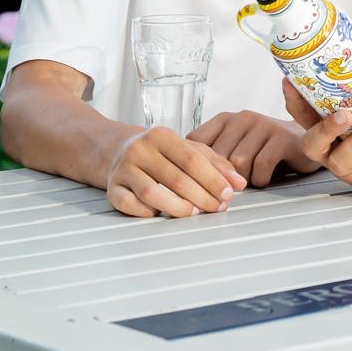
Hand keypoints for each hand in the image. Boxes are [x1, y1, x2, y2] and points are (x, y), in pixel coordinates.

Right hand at [104, 126, 245, 217]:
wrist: (118, 151)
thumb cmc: (161, 153)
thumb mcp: (188, 149)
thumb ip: (216, 163)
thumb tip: (239, 183)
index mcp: (161, 136)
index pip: (192, 160)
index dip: (213, 179)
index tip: (229, 194)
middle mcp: (140, 150)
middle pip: (175, 179)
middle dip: (202, 197)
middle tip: (217, 208)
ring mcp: (123, 170)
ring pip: (152, 194)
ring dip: (178, 208)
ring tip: (195, 213)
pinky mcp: (112, 189)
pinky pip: (129, 206)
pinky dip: (148, 213)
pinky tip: (162, 214)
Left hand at [188, 111, 320, 186]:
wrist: (302, 143)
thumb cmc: (262, 150)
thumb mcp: (234, 147)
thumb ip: (213, 155)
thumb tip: (181, 175)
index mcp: (225, 119)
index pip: (196, 141)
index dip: (194, 165)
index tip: (200, 182)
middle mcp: (242, 118)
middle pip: (218, 156)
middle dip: (221, 179)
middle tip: (228, 192)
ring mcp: (263, 125)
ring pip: (239, 162)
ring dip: (243, 180)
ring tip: (249, 183)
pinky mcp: (282, 137)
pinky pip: (262, 164)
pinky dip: (261, 179)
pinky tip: (264, 180)